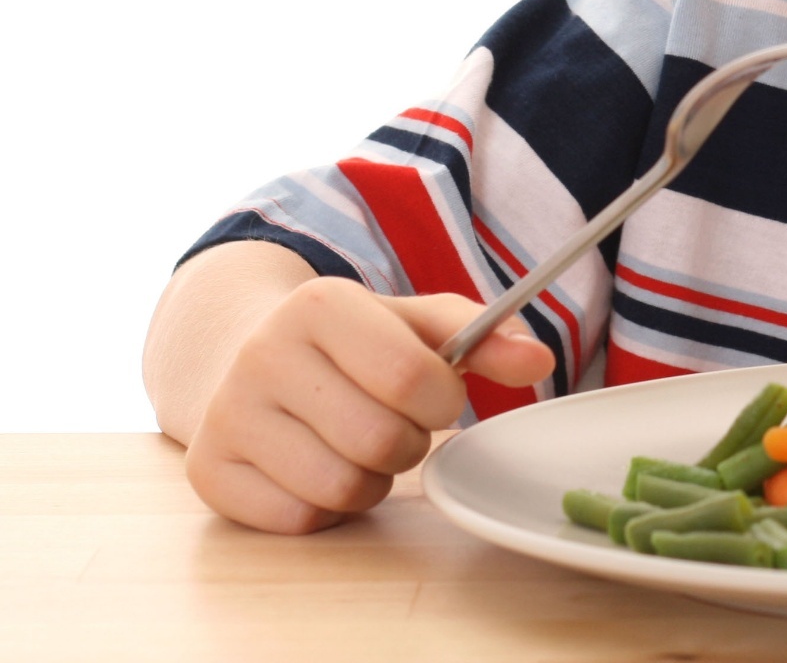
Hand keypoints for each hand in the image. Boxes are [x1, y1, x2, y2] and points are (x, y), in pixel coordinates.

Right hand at [184, 277, 554, 532]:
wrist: (244, 354)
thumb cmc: (354, 343)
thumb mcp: (417, 324)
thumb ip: (485, 337)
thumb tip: (540, 362)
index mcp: (319, 304)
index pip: (412, 378)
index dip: (443, 399)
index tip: (435, 392)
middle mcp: (262, 354)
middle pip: (380, 440)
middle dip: (410, 442)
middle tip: (397, 422)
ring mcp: (226, 415)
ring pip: (340, 486)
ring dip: (372, 479)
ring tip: (360, 444)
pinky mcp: (208, 471)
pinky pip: (300, 519)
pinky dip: (327, 507)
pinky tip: (319, 467)